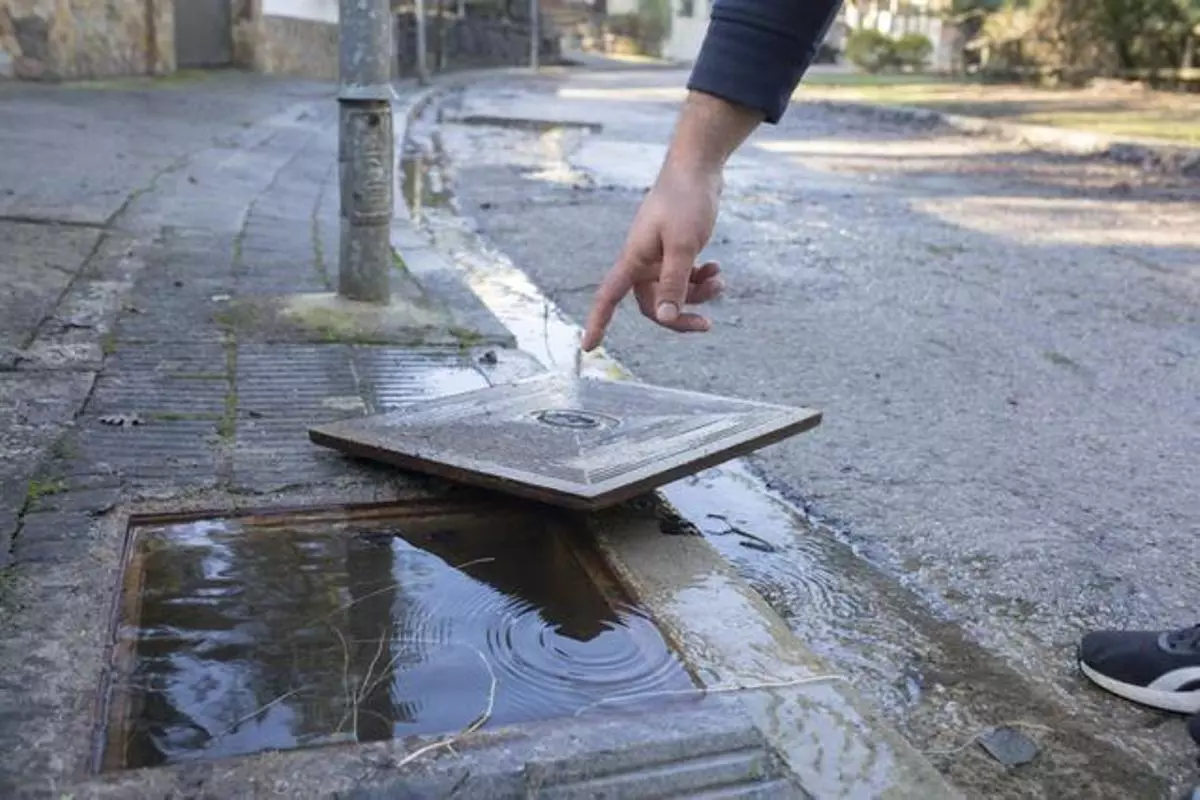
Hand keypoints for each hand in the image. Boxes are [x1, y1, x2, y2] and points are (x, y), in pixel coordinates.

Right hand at [581, 162, 725, 350]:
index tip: (588, 347)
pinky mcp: (674, 249)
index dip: (597, 322)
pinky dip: (700, 278)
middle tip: (707, 325)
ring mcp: (658, 256)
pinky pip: (684, 278)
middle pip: (653, 305)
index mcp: (634, 259)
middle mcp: (642, 261)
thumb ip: (673, 283)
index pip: (608, 297)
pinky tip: (715, 269)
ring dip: (698, 294)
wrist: (697, 167)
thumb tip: (664, 319)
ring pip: (673, 292)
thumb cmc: (685, 201)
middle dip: (679, 315)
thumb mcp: (683, 246)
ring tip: (719, 280)